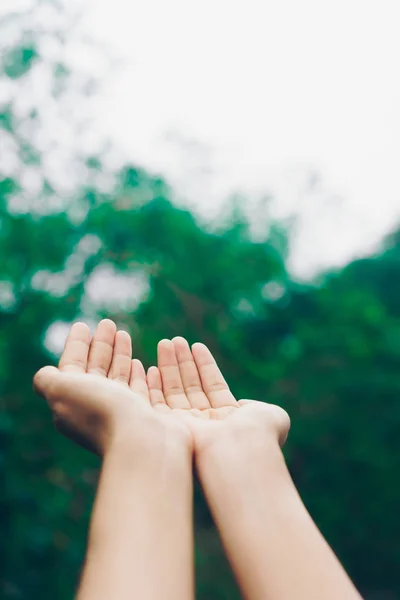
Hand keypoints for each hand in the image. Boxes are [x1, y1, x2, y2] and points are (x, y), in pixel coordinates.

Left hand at [33, 320, 189, 456]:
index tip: (83, 326)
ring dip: (120, 355)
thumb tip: (45, 374)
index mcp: (74, 404)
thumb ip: (47, 379)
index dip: (76, 347)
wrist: (141, 441)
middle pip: (97, 371)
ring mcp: (125, 415)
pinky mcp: (149, 417)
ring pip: (119, 378)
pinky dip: (140, 375)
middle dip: (101, 346)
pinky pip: (142, 391)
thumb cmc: (101, 411)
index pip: (73, 369)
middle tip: (108, 323)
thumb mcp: (61, 390)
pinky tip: (143, 364)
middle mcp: (98, 410)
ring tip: (123, 334)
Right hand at [149, 337, 289, 458]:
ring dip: (169, 367)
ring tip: (165, 343)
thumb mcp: (272, 415)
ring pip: (175, 392)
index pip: (213, 386)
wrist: (241, 451)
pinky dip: (155, 386)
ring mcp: (188, 425)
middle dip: (183, 363)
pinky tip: (153, 367)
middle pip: (192, 386)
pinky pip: (159, 404)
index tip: (196, 346)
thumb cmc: (259, 433)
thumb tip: (245, 404)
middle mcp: (207, 422)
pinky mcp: (171, 429)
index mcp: (229, 418)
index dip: (205, 365)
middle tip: (174, 340)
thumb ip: (258, 405)